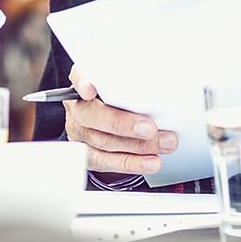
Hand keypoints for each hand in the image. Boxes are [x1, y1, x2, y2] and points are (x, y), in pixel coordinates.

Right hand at [62, 66, 177, 177]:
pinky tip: (150, 162)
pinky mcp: (88, 156)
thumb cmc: (116, 99)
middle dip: (122, 123)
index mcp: (84, 84)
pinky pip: (107, 162)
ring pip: (103, 142)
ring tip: (163, 144)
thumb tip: (158, 88)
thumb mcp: (120, 86)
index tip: (90, 90)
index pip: (77, 78)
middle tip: (150, 128)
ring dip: (137, 146)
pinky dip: (131, 163)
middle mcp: (77, 109)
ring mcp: (80, 134)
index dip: (82, 84)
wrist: (104, 123)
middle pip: (92, 115)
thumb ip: (131, 86)